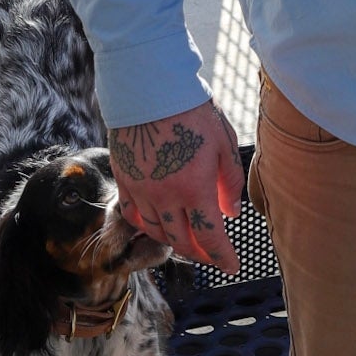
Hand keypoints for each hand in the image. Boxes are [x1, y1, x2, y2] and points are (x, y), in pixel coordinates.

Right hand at [108, 100, 244, 271]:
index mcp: (195, 188)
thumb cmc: (193, 112)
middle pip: (181, 241)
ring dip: (173, 241)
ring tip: (186, 241)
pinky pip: (132, 214)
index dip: (222, 257)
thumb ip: (229, 182)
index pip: (209, 237)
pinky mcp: (124, 179)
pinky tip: (157, 224)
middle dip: (199, 253)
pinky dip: (147, 226)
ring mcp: (141, 190)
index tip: (232, 267)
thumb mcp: (224, 144)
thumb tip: (231, 213)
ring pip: (156, 231)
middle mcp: (165, 196)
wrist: (151, 89)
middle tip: (211, 256)